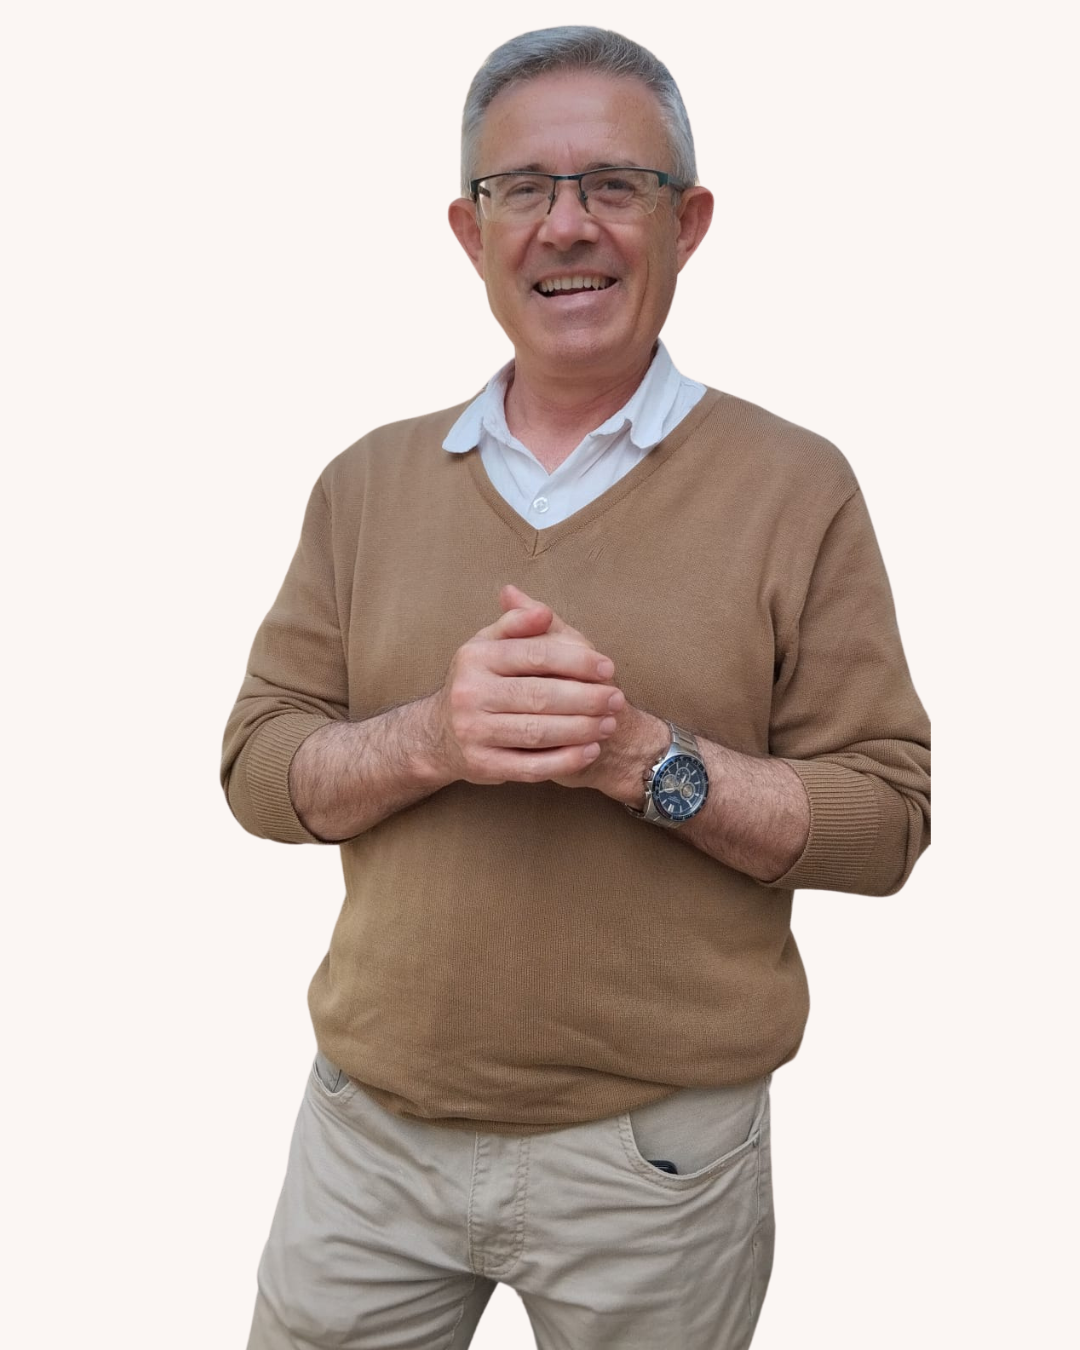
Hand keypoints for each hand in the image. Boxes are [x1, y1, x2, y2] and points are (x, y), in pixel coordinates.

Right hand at [429, 586, 624, 785]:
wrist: (440, 733)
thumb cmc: (479, 681)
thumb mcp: (489, 644)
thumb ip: (518, 623)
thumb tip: (542, 612)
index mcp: (476, 657)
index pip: (536, 654)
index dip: (577, 661)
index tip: (608, 668)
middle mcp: (470, 694)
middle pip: (539, 696)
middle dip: (586, 698)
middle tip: (617, 699)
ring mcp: (474, 732)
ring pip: (537, 732)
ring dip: (581, 730)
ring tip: (609, 724)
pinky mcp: (483, 765)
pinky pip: (531, 766)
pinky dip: (565, 760)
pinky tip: (590, 750)